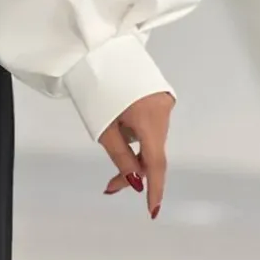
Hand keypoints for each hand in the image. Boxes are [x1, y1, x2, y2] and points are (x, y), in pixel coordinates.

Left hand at [98, 91, 174, 219]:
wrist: (98, 48)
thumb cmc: (95, 87)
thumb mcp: (103, 127)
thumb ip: (121, 156)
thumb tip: (136, 181)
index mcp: (150, 120)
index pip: (156, 163)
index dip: (155, 189)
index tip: (153, 211)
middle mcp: (164, 112)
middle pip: (154, 152)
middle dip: (134, 169)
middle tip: (111, 185)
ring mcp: (164, 102)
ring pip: (152, 139)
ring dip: (135, 150)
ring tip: (110, 142)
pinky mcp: (159, 95)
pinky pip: (151, 125)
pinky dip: (138, 134)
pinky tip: (121, 127)